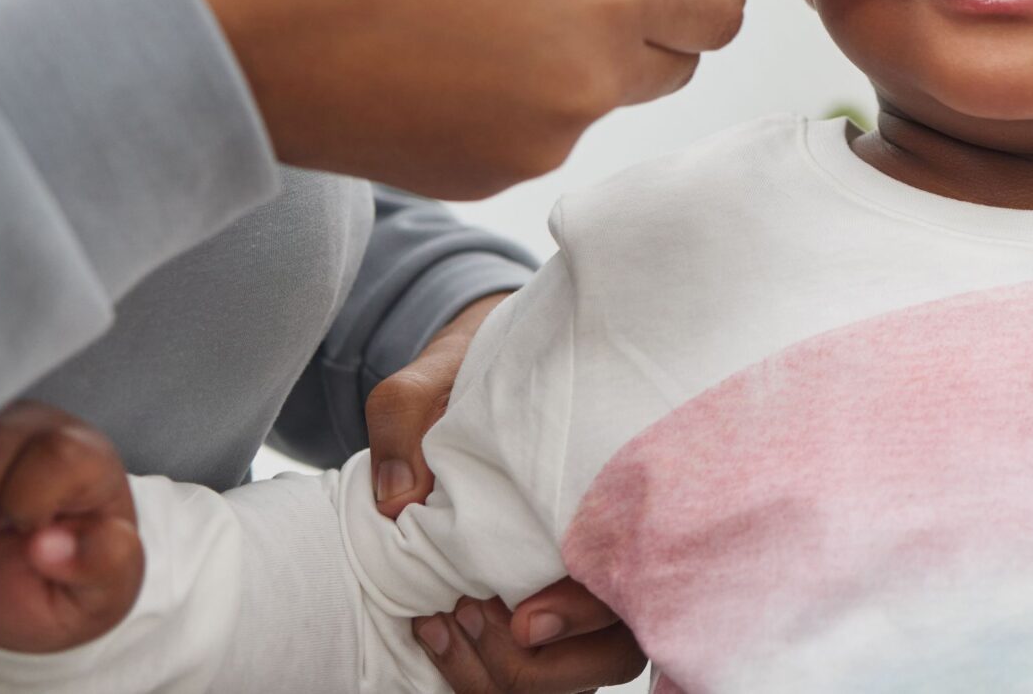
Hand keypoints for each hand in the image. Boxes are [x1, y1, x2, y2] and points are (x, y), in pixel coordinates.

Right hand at [150, 0, 745, 199]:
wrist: (216, 21)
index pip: (719, 7)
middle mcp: (586, 76)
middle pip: (671, 61)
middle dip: (639, 24)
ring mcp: (535, 139)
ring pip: (595, 99)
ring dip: (563, 64)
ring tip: (463, 12)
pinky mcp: (479, 179)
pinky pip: (532, 136)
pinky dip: (506, 105)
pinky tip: (429, 64)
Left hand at [371, 296, 646, 692]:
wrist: (487, 370)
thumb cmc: (476, 374)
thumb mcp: (435, 375)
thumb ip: (406, 417)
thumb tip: (397, 501)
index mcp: (617, 492)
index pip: (635, 585)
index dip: (585, 613)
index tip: (524, 618)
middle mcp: (619, 552)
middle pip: (615, 654)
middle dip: (538, 664)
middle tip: (464, 612)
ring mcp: (590, 590)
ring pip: (583, 678)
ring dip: (509, 674)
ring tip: (444, 621)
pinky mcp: (553, 611)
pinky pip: (545, 674)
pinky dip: (485, 674)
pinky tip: (436, 630)